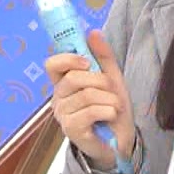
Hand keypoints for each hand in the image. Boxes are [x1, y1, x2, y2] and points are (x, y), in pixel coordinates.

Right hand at [46, 30, 136, 171]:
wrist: (121, 140)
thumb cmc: (112, 108)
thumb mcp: (112, 78)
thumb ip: (102, 56)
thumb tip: (92, 32)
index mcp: (64, 84)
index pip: (52, 64)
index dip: (68, 58)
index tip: (87, 62)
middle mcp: (59, 99)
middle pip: (74, 78)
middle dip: (101, 81)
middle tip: (111, 90)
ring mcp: (63, 115)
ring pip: (87, 94)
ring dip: (109, 98)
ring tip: (114, 106)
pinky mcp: (71, 130)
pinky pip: (91, 111)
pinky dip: (109, 110)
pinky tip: (111, 116)